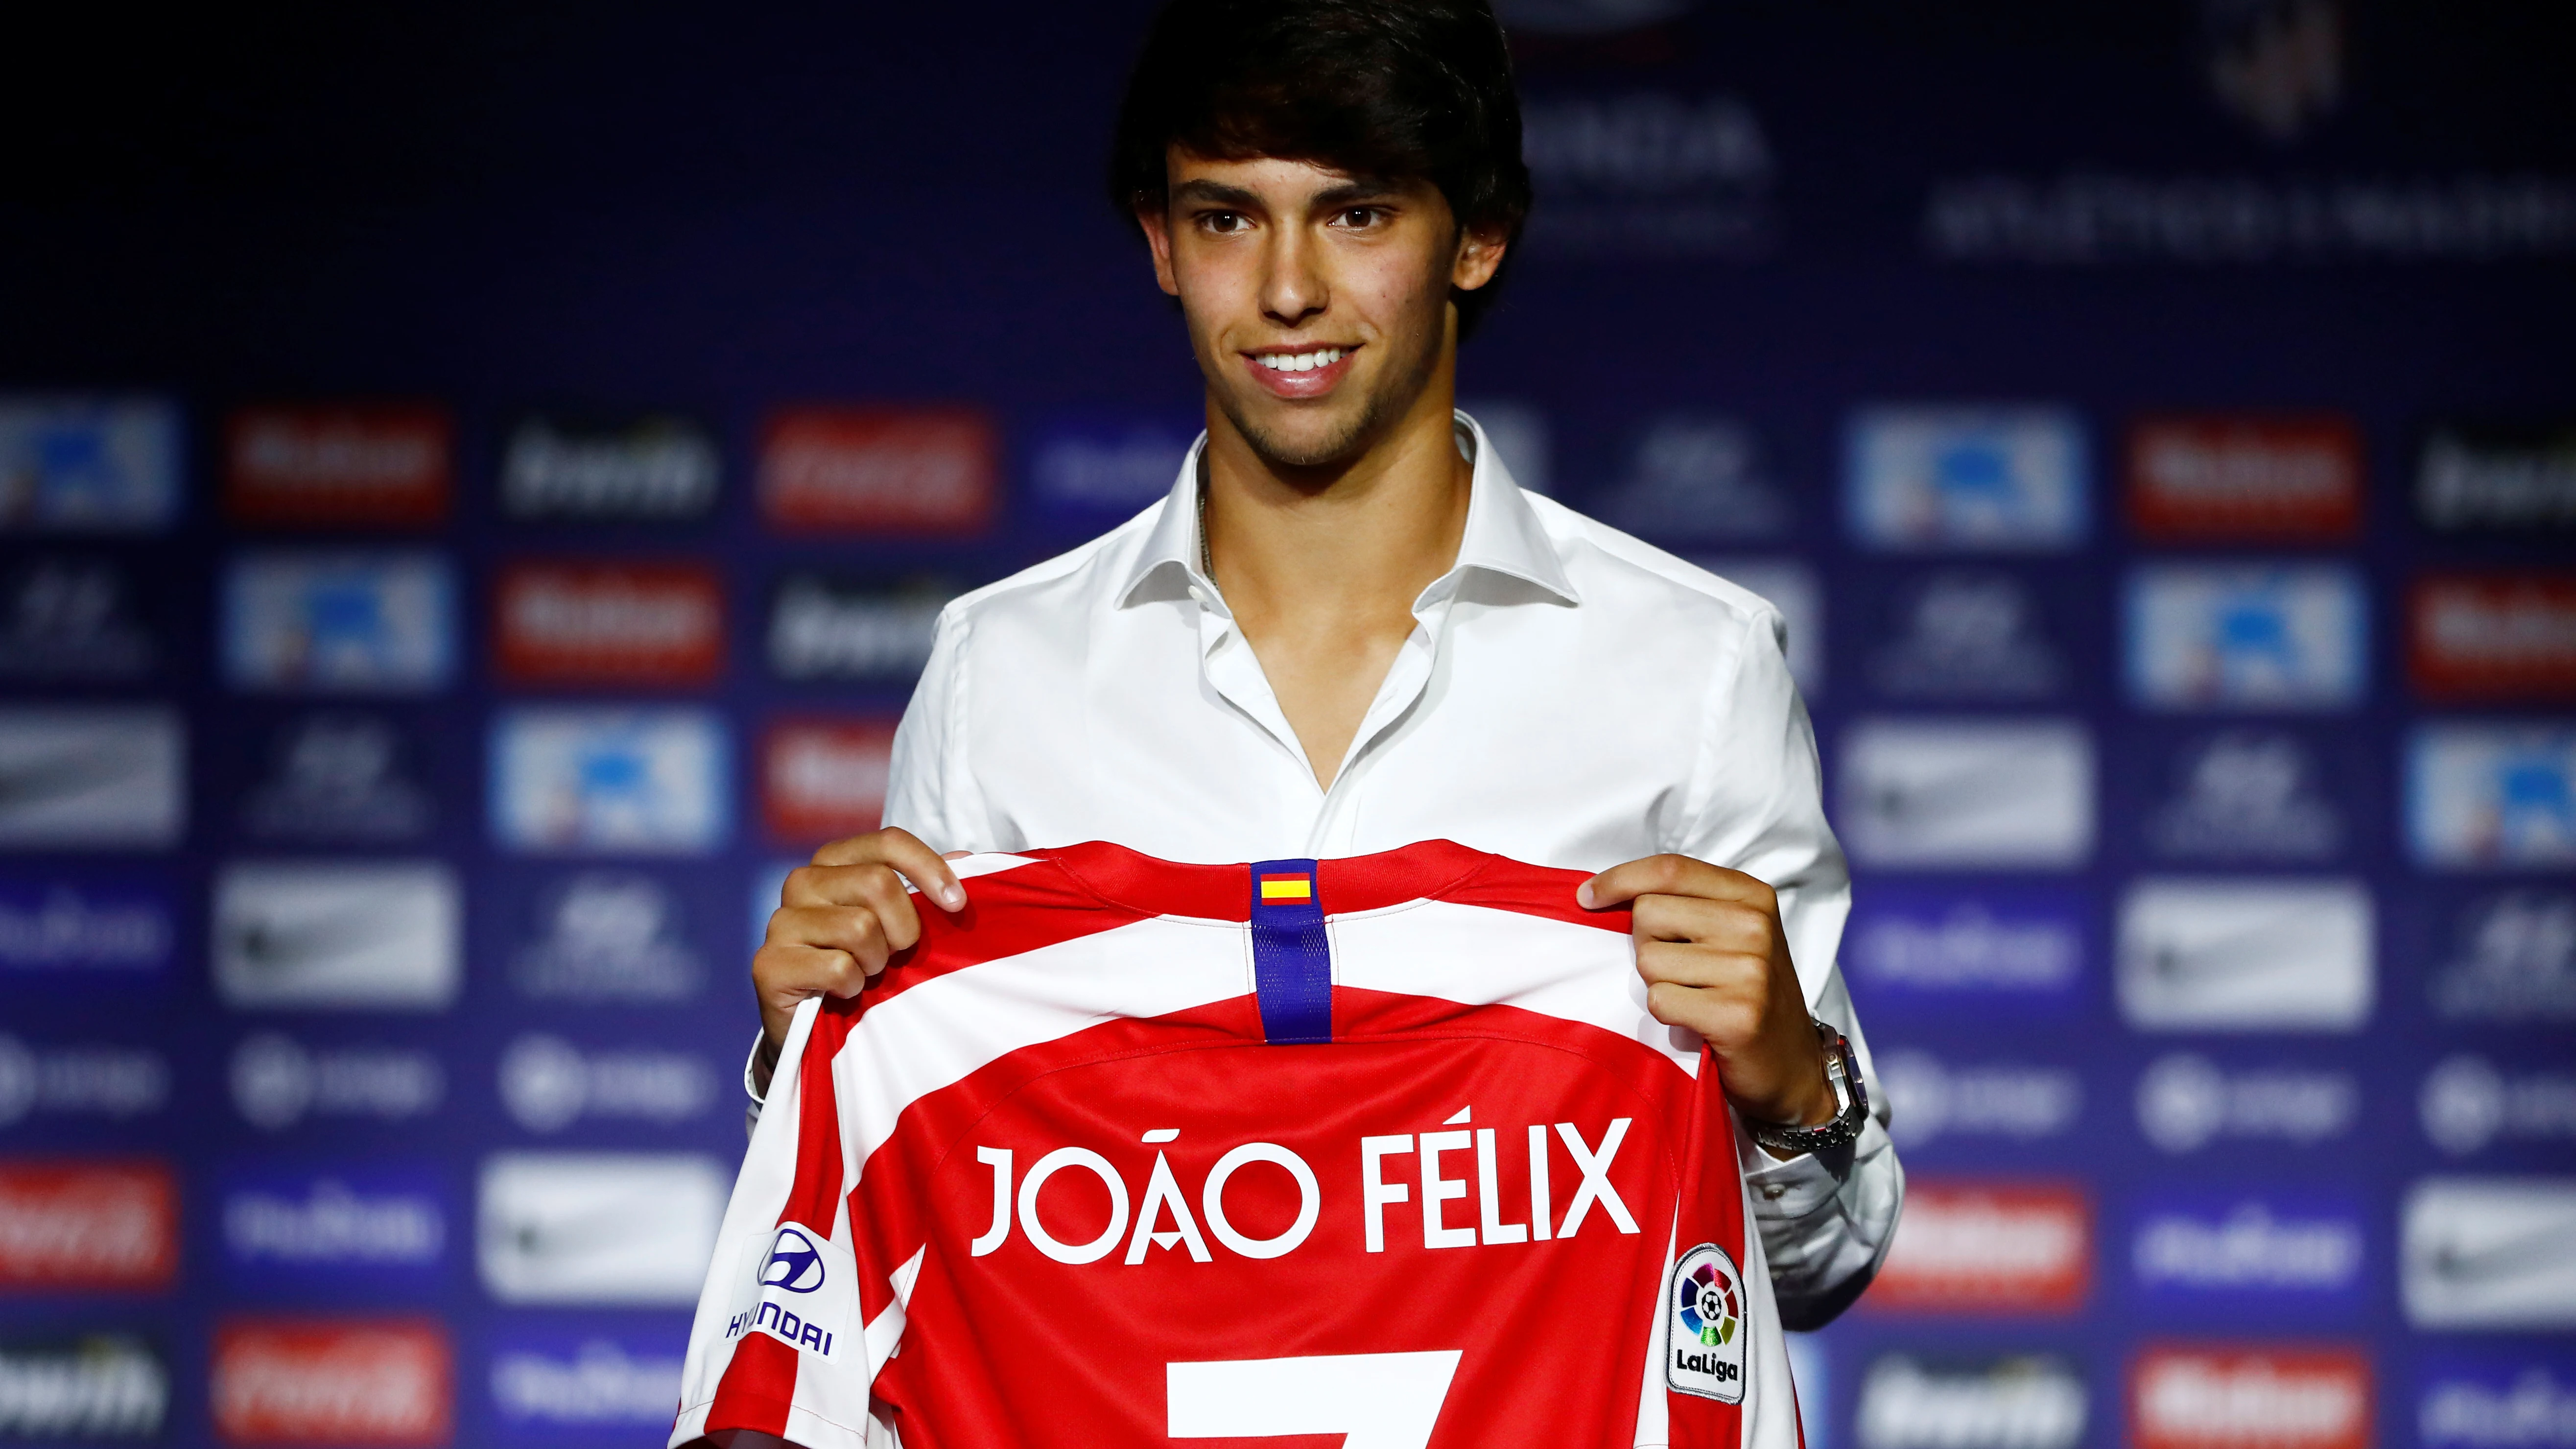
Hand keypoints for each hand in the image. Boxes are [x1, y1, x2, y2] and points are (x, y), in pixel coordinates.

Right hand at [752, 828, 966, 1056]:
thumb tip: (964, 857)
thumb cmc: (863, 965)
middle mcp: (802, 882)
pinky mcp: (769, 963)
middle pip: (879, 883)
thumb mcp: (897, 923)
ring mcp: (780, 921)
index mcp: (833, 861)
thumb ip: (924, 889)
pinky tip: (842, 992)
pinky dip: (853, 987)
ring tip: (864, 974)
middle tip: (893, 955)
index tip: (956, 904)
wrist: (813, 1026)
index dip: (929, 868)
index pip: (888, 842)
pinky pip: (839, 968)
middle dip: (902, 928)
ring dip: (876, 962)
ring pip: (861, 928)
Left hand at [1579, 854, 1833, 1136]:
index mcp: (1751, 896)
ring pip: (1648, 960)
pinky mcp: (1737, 1014)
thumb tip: (1602, 892)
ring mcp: (1749, 970)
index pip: (1669, 870)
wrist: (1791, 1064)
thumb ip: (1684, 905)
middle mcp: (1754, 925)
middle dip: (1646, 944)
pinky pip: (1660, 1000)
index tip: (1587, 896)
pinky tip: (1697, 1021)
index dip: (1620, 879)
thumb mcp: (1730, 934)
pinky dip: (1667, 1014)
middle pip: (1648, 913)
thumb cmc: (1747, 993)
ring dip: (1658, 983)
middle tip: (1680, 970)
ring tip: (1694, 997)